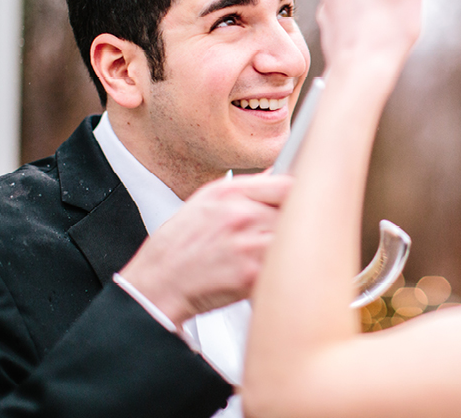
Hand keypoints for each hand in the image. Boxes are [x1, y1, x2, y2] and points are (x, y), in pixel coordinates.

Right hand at [119, 173, 291, 326]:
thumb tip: (277, 175)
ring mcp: (248, 245)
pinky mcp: (251, 276)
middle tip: (284, 237)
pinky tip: (263, 275)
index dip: (300, 196)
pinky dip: (278, 274)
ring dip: (288, 251)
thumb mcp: (206, 200)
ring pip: (292, 243)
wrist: (158, 283)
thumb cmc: (180, 244)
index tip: (302, 204)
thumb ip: (247, 187)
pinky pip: (281, 270)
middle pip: (296, 215)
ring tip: (271, 257)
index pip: (288, 185)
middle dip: (293, 227)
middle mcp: (241, 215)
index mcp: (231, 193)